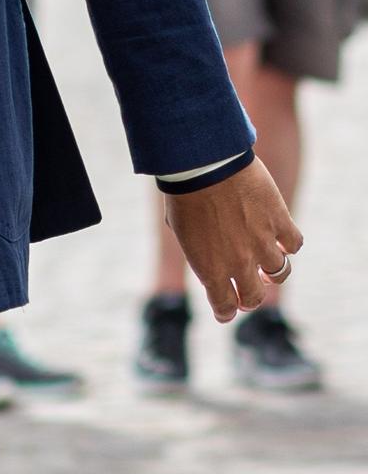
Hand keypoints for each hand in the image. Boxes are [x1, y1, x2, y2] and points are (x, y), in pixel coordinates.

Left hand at [163, 158, 302, 322]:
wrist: (203, 162)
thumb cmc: (183, 190)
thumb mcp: (178, 225)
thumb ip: (194, 246)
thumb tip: (203, 251)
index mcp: (210, 269)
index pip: (224, 306)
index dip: (226, 310)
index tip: (226, 309)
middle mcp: (240, 263)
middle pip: (253, 296)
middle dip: (250, 296)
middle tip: (250, 286)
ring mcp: (262, 243)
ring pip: (280, 274)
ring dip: (273, 271)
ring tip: (267, 261)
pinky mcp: (279, 221)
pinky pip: (294, 244)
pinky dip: (289, 243)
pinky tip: (281, 236)